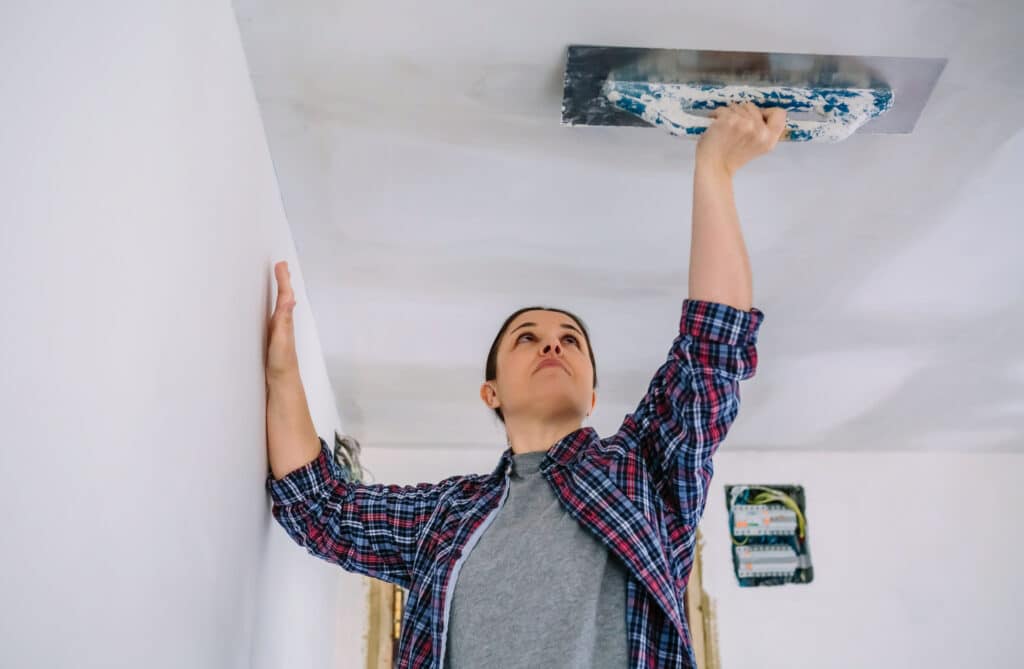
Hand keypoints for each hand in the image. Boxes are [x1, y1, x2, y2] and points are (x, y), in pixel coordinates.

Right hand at [266, 261, 299, 382]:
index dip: (282, 280)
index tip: (281, 264)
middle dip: (283, 281)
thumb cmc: (282, 361)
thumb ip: (284, 318)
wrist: (282, 381)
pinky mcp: (273, 337)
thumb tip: (289, 298)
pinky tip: (274, 309)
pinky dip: (275, 305)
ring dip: (280, 291)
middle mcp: (283, 323)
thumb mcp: (281, 337)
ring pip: (281, 305)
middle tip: (282, 266)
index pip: (284, 295)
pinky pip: (275, 315)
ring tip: (280, 280)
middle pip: (284, 297)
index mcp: (285, 320)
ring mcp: (279, 330)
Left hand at [695, 101, 786, 175]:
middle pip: (753, 107)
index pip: (779, 113)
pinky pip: (723, 109)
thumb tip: (759, 112)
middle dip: (742, 113)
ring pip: (737, 106)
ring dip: (729, 114)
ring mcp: (744, 124)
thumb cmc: (732, 158)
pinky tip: (715, 126)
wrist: (714, 168)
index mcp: (770, 139)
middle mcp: (760, 131)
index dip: (766, 112)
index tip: (754, 118)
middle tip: (734, 128)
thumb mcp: (757, 147)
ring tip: (724, 129)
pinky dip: (716, 115)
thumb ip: (763, 131)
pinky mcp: (729, 120)